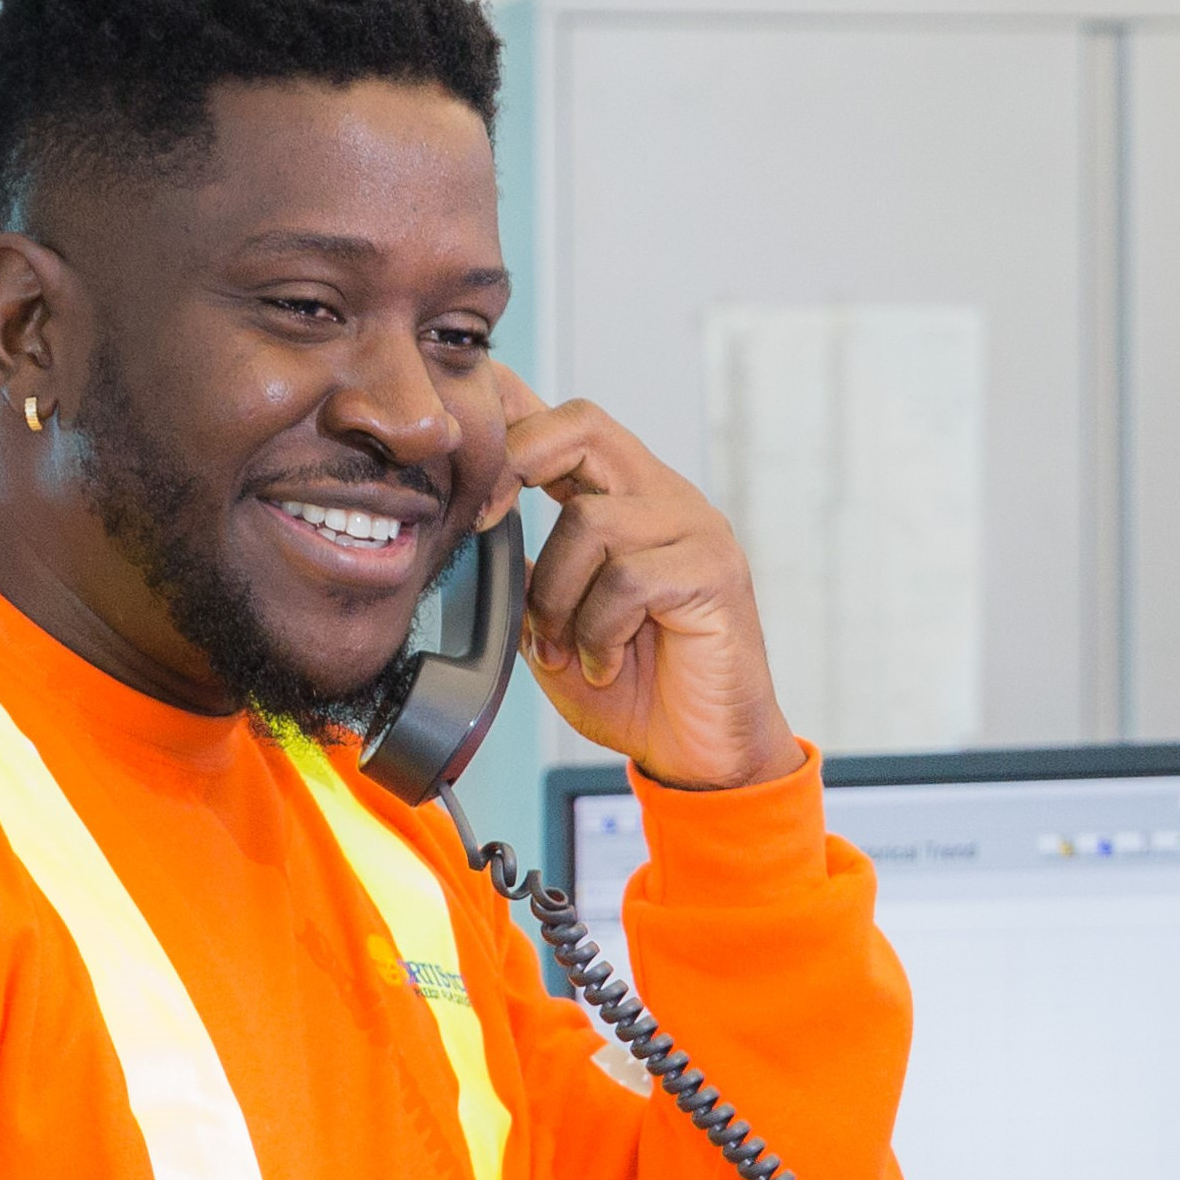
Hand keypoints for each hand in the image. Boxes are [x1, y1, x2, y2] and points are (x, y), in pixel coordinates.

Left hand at [483, 368, 802, 793]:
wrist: (701, 754)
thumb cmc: (636, 691)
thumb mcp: (555, 627)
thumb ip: (527, 577)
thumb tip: (473, 537)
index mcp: (626, 500)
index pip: (567, 425)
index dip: (509, 426)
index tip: (466, 476)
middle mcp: (665, 499)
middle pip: (583, 426)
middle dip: (517, 464)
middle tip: (483, 520)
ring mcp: (695, 530)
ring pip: (591, 521)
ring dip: (558, 597)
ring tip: (566, 650)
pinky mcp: (713, 573)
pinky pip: (629, 579)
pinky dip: (599, 630)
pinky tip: (605, 663)